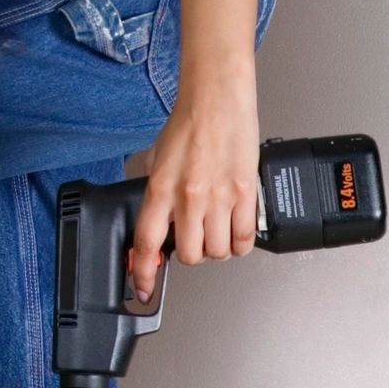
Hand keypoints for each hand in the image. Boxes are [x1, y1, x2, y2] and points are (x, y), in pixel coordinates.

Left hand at [129, 62, 258, 296]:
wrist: (218, 99)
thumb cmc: (190, 123)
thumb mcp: (158, 158)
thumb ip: (156, 193)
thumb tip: (157, 221)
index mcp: (160, 189)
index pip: (147, 243)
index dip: (144, 273)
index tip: (145, 287)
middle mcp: (188, 198)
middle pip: (189, 255)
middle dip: (192, 253)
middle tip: (195, 240)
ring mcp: (218, 199)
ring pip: (218, 252)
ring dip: (217, 248)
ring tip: (217, 231)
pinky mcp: (244, 195)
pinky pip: (244, 239)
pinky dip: (240, 243)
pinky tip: (237, 232)